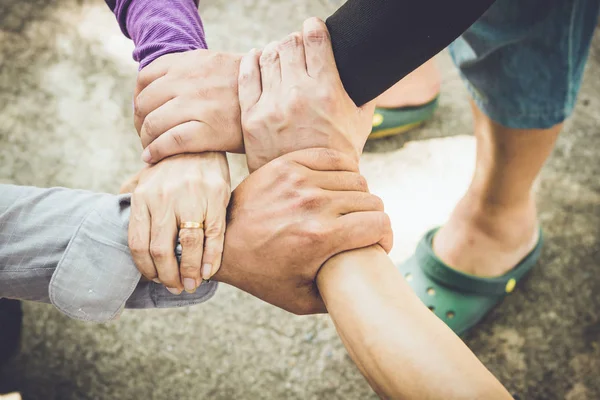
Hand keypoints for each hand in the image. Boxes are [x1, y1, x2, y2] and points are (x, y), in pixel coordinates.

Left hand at [128, 153, 229, 293]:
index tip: (156, 279)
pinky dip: (211, 258)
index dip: (146, 268)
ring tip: (191, 284)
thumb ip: (130, 195)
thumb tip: (113, 210)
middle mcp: (164, 198)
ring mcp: (191, 198)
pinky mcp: (215, 197)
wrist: (198, 141)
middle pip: (162, 249)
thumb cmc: (170, 166)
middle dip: (168, 276)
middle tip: (175, 287)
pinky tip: (208, 271)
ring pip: (188, 245)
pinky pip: (213, 235)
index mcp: (143, 197)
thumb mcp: (144, 178)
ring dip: (190, 272)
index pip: (138, 244)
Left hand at [134, 50, 243, 162]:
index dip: (139, 98)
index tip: (144, 113)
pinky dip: (155, 151)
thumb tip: (166, 86)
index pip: (145, 78)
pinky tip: (152, 158)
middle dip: (140, 122)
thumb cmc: (248, 90)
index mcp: (190, 61)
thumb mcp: (218, 66)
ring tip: (150, 148)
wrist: (280, 99)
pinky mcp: (208, 130)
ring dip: (146, 139)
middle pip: (145, 103)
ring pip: (153, 123)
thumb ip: (192, 72)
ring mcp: (198, 104)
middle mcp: (189, 79)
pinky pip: (169, 142)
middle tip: (146, 136)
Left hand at [213, 148, 391, 314]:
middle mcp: (314, 204)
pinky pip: (334, 158)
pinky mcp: (288, 164)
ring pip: (356, 179)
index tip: (377, 244)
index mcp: (321, 237)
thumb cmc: (263, 274)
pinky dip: (343, 170)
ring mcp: (300, 180)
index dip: (386, 237)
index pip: (380, 224)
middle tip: (362, 229)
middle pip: (371, 201)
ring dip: (358, 196)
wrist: (223, 244)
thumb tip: (366, 288)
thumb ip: (339, 297)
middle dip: (373, 219)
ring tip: (348, 209)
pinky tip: (337, 186)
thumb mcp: (301, 299)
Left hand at [238, 18, 374, 171]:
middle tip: (298, 48)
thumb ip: (364, 91)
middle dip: (295, 40)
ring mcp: (271, 106)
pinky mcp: (251, 119)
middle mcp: (297, 94)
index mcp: (327, 91)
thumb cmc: (340, 155)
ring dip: (276, 50)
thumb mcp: (361, 122)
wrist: (310, 191)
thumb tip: (368, 68)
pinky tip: (257, 58)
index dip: (313, 27)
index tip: (313, 27)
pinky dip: (251, 61)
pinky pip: (246, 76)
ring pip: (268, 56)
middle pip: (289, 44)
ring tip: (281, 57)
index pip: (315, 39)